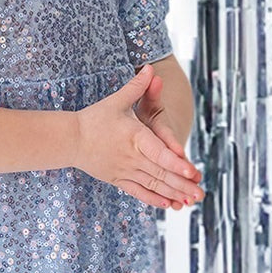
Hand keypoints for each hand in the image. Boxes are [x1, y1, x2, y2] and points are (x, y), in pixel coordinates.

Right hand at [74, 63, 204, 210]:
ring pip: (152, 185)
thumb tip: (151, 68)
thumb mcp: (117, 101)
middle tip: (201, 194)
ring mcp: (124, 170)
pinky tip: (169, 204)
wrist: (70, 139)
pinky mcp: (117, 179)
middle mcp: (131, 157)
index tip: (192, 172)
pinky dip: (154, 199)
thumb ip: (137, 86)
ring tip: (191, 201)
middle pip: (160, 173)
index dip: (176, 163)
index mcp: (134, 137)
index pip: (159, 153)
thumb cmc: (94, 118)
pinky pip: (138, 192)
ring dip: (173, 194)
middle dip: (182, 185)